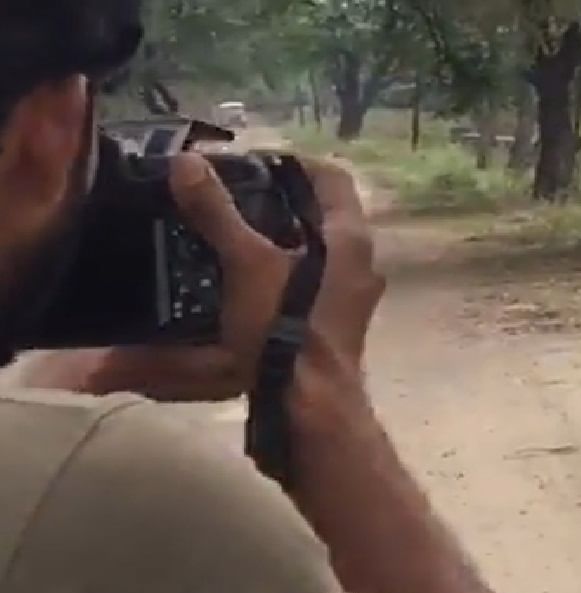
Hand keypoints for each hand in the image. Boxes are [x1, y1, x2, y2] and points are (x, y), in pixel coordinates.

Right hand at [15, 152, 384, 401]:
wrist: (308, 410)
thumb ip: (218, 213)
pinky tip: (236, 281)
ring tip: (223, 234)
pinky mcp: (331, 328)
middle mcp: (360, 265)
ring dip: (273, 240)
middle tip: (226, 196)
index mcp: (351, 239)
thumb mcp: (246, 265)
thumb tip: (188, 162)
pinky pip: (305, 286)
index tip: (246, 161)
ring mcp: (349, 299)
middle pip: (319, 215)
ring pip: (312, 253)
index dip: (290, 161)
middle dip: (275, 202)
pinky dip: (275, 275)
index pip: (330, 177)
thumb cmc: (286, 330)